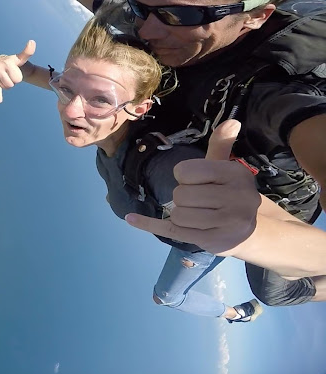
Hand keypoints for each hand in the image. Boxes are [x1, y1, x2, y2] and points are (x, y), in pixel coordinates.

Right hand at [0, 40, 35, 102]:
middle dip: (15, 80)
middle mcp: (0, 65)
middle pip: (15, 82)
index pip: (19, 71)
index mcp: (9, 61)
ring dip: (8, 84)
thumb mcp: (21, 59)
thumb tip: (32, 42)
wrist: (1, 65)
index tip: (29, 47)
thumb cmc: (13, 64)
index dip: (20, 68)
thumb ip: (27, 52)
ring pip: (8, 87)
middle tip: (11, 74)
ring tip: (6, 77)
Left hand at [125, 119, 261, 254]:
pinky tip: (131, 219)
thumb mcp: (226, 168)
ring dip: (179, 214)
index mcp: (235, 174)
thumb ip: (220, 146)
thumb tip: (231, 121)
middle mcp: (235, 198)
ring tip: (197, 214)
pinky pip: (171, 231)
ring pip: (177, 215)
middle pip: (180, 195)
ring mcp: (226, 223)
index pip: (186, 172)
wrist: (252, 229)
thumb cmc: (230, 193)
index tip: (196, 181)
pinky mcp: (213, 241)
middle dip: (182, 198)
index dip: (184, 176)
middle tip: (198, 201)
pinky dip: (148, 225)